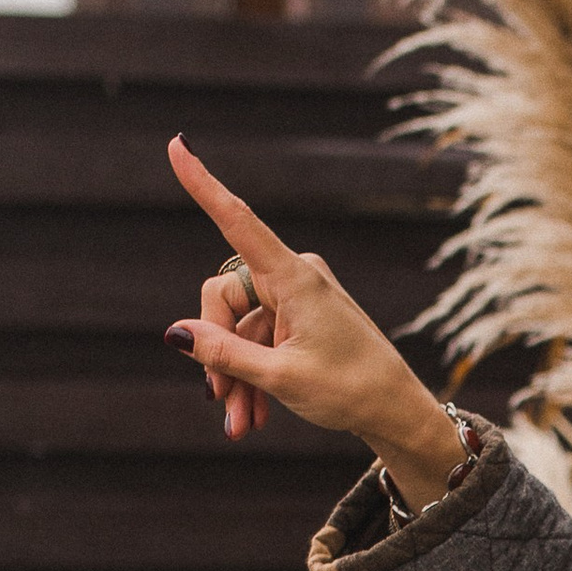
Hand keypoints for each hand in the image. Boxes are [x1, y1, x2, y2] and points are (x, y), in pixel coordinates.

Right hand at [165, 137, 469, 502]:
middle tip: (220, 402)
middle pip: (224, 298)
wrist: (396, 412)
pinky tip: (252, 417)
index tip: (177, 145)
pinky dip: (251, 377)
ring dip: (234, 376)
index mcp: (295, 277)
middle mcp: (293, 277)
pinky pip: (257, 341)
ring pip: (238, 328)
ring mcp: (296, 298)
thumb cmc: (350, 390)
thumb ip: (225, 353)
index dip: (203, 184)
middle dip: (216, 351)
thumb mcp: (281, 376)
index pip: (238, 221)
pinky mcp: (298, 320)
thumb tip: (176, 332)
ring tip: (240, 425)